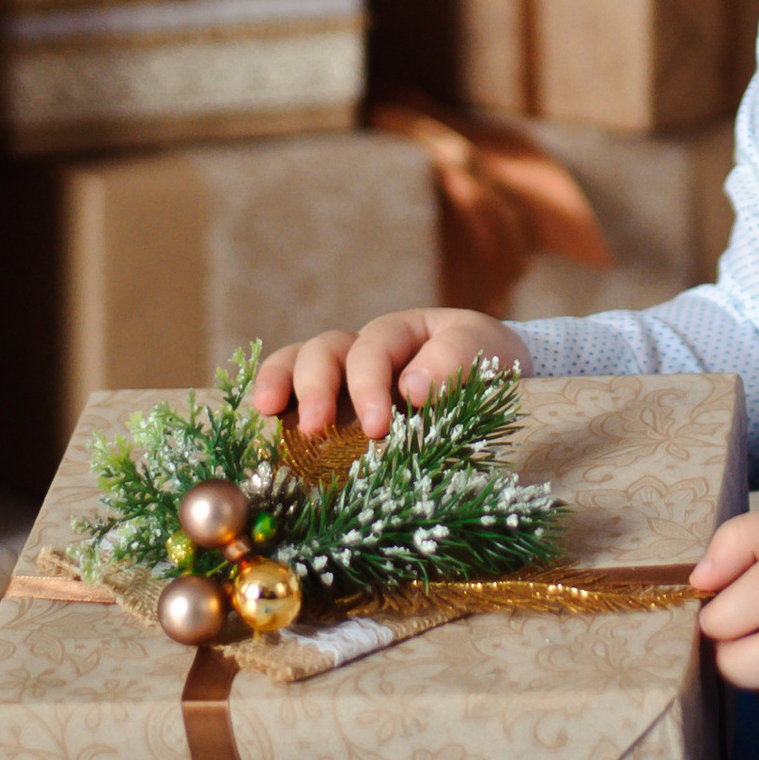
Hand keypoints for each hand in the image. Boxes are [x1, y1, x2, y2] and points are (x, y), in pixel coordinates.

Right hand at [248, 309, 527, 441]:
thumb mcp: (486, 351)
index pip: (373, 348)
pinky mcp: (335, 406)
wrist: (499, 380)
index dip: (369, 385)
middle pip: (326, 350)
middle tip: (318, 428)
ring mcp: (344, 375)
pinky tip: (259, 425)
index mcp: (402, 331)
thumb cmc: (490, 364)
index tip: (376, 426)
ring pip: (299, 361)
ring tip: (266, 413)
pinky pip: (293, 392)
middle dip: (317, 387)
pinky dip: (273, 399)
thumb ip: (455, 362)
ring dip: (281, 384)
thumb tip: (412, 388)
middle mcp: (365, 348)